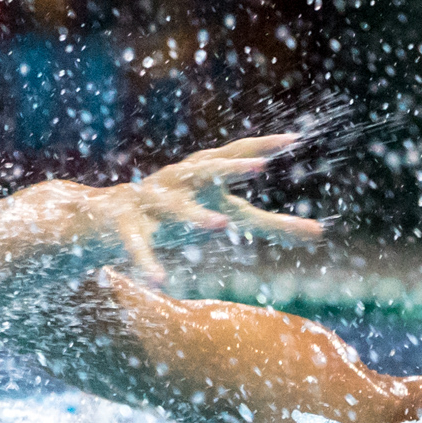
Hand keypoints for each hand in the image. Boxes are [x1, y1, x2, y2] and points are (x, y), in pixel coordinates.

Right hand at [98, 134, 323, 285]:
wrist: (100, 217)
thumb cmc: (175, 213)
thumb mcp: (226, 215)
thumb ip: (271, 225)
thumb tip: (321, 234)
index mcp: (202, 173)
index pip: (234, 154)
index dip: (262, 146)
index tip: (293, 140)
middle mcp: (177, 180)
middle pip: (206, 170)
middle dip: (231, 167)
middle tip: (260, 166)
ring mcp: (150, 202)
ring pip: (174, 208)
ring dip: (196, 216)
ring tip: (220, 226)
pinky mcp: (125, 227)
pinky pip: (137, 247)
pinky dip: (147, 263)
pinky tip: (159, 282)